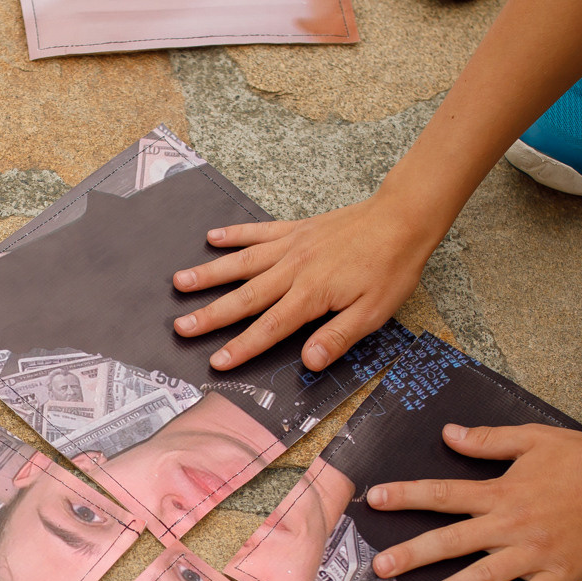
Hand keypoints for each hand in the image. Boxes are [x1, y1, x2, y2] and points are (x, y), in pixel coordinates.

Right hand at [169, 194, 437, 373]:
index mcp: (312, 294)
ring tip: (180, 282)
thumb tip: (309, 361)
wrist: (402, 218)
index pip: (270, 327)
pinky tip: (212, 238)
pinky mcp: (296, 229)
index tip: (218, 362)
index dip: (243, 346)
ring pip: (242, 263)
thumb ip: (338, 336)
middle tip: (181, 327)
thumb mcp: (374, 312)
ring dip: (210, 274)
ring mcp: (292, 246)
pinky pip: (259, 232)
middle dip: (211, 315)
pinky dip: (235, 234)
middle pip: (245, 297)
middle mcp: (294, 269)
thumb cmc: (391, 266)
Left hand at [366, 423, 581, 580]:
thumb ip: (487, 440)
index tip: (374, 499)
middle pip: (452, 541)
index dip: (406, 496)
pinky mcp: (558, 574)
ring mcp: (533, 553)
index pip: (442, 494)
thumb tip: (449, 433)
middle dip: (413, 554)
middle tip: (380, 567)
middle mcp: (509, 525)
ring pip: (482, 577)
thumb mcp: (531, 439)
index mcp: (500, 492)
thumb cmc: (581, 458)